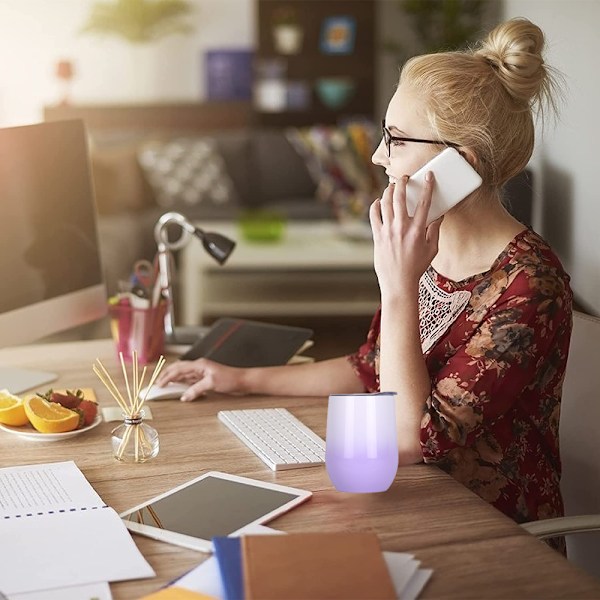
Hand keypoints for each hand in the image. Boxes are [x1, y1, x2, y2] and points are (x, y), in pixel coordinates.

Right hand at [155, 358, 246, 400]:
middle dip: (166, 375)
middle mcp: (199, 367)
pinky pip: (189, 381)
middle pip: (178, 369)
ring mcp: (201, 373)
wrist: (242, 380)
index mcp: (199, 364)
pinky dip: (182, 384)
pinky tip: (178, 389)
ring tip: (164, 386)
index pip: (178, 369)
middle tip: (157, 384)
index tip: (158, 385)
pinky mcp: (204, 379)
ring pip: (183, 375)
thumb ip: (196, 390)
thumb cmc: (230, 378)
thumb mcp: (212, 384)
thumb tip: (184, 396)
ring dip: (173, 380)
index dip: (167, 377)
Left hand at [369, 172, 441, 299]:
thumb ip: (435, 231)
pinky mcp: (377, 236)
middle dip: (402, 183)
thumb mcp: (432, 249)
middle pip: (400, 198)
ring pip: (385, 203)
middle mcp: (401, 228)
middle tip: (404, 178)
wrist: (398, 282)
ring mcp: (387, 231)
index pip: (424, 203)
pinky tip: (378, 202)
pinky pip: (373, 215)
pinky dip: (375, 206)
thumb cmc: (416, 267)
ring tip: (392, 187)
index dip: (428, 186)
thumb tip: (438, 216)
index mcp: (418, 230)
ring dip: (388, 191)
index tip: (429, 176)